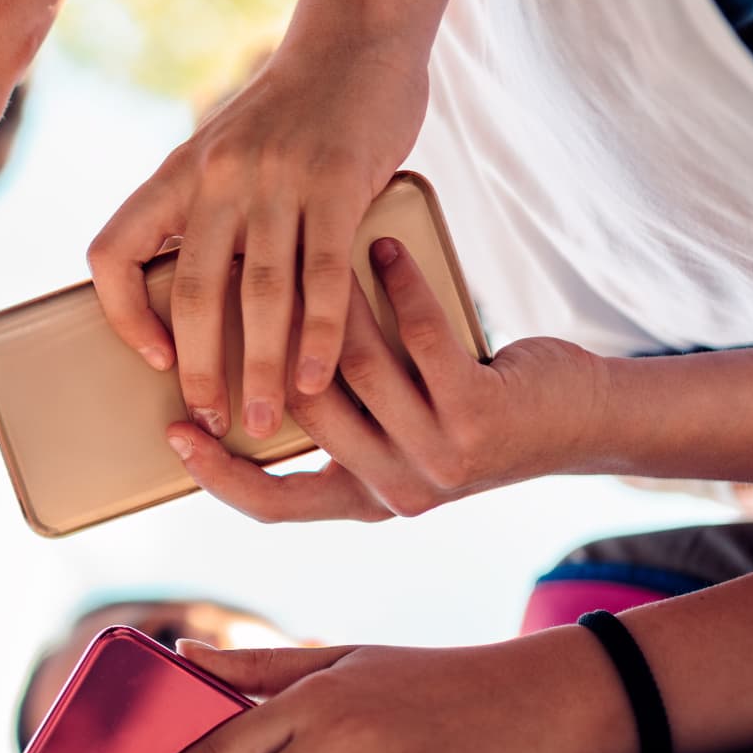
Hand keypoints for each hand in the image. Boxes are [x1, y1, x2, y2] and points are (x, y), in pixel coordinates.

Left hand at [88, 38, 428, 441]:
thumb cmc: (291, 113)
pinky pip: (322, 274)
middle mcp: (215, 176)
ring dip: (259, 367)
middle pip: (190, 291)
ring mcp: (275, 178)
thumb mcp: (226, 152)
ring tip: (265, 420)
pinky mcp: (336, 182)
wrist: (357, 40)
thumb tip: (195, 305)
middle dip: (199, 368)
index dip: (119, 313)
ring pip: (259, 294)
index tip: (153, 358)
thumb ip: (209, 213)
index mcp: (176, 174)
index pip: (113, 251)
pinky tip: (320, 377)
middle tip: (213, 422)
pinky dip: (321, 334)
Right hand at [167, 237, 608, 522]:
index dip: (217, 474)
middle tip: (238, 284)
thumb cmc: (471, 414)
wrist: (577, 425)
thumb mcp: (396, 435)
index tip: (175, 428)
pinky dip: (400, 285)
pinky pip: (419, 339)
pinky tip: (384, 246)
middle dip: (268, 343)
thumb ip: (337, 423)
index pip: (272, 506)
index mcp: (364, 502)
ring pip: (355, 369)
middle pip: (305, 413)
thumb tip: (253, 370)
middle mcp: (398, 492)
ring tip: (309, 248)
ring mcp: (439, 457)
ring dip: (330, 300)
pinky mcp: (478, 413)